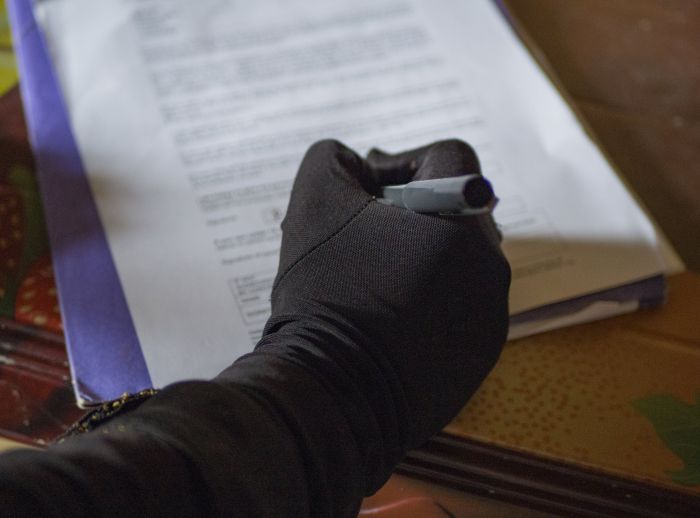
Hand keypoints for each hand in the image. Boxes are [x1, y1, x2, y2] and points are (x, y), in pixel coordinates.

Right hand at [259, 139, 509, 456]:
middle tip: (361, 239)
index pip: (448, 160)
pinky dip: (426, 304)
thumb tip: (357, 164)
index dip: (400, 163)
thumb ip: (334, 160)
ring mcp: (491, 318)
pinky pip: (457, 309)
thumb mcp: (314, 203)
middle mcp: (491, 267)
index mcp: (463, 221)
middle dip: (408, 214)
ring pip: (457, 263)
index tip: (364, 195)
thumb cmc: (326, 293)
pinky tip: (386, 324)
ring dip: (418, 259)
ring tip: (370, 284)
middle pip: (454, 213)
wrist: (332, 396)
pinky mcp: (479, 358)